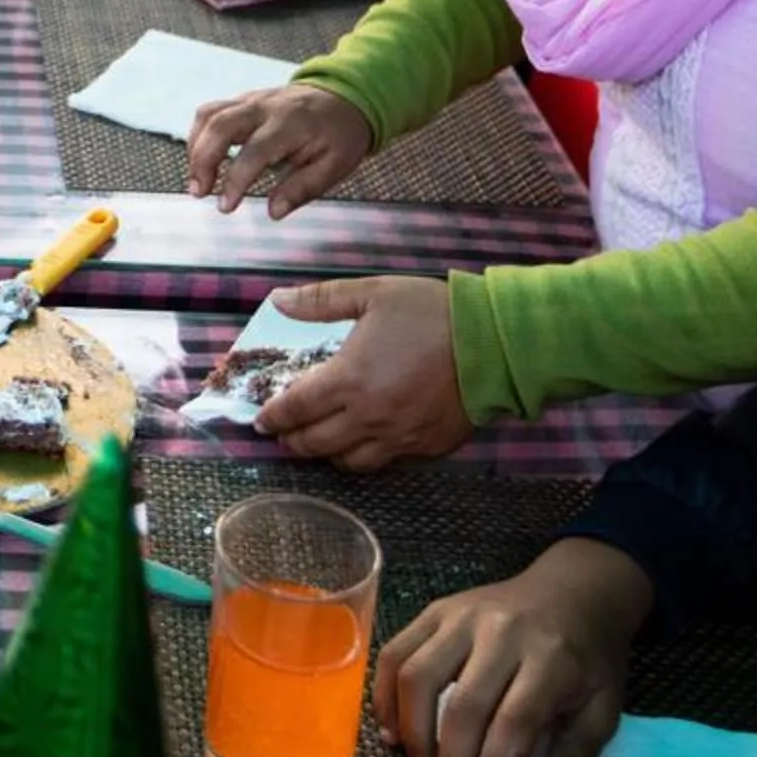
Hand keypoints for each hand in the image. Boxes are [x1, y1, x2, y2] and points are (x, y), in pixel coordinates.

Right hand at [184, 83, 371, 216]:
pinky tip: (202, 158)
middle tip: (199, 192)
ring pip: (209, 115)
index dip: (235, 180)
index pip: (254, 152)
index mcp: (291, 124)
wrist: (345, 96)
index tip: (226, 206)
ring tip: (197, 179)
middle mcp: (265, 107)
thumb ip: (302, 188)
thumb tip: (274, 211)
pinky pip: (211, 112)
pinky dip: (200, 135)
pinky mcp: (242, 100)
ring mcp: (251, 100)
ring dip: (196, 147)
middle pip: (220, 125)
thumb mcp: (334, 166)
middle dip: (202, 160)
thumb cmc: (340, 134)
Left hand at [255, 276, 473, 469]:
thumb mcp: (373, 293)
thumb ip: (321, 300)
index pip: (296, 409)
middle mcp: (368, 417)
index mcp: (349, 380)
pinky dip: (365, 457)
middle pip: (315, 444)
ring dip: (326, 454)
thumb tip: (278, 301)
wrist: (495, 342)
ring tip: (319, 440)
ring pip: (349, 463)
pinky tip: (362, 443)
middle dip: (292, 440)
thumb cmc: (432, 313)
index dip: (273, 417)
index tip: (260, 420)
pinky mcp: (426, 447)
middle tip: (284, 433)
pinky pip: (385, 463)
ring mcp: (399, 437)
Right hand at [374, 540, 651, 756]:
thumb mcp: (605, 704)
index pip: (513, 724)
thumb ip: (579, 751)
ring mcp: (462, 616)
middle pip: (462, 707)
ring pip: (416, 676)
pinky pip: (396, 652)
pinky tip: (392, 730)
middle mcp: (501, 632)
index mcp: (549, 658)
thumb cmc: (589, 654)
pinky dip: (385, 695)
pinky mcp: (436, 610)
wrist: (574, 590)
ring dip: (412, 733)